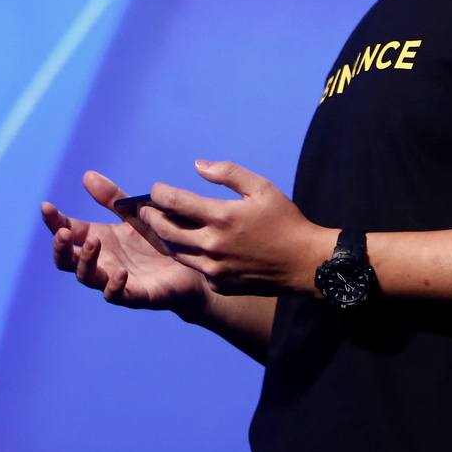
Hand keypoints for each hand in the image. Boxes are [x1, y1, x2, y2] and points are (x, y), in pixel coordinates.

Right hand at [41, 170, 210, 313]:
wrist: (193, 264)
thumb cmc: (159, 240)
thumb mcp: (135, 214)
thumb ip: (112, 199)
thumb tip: (86, 175)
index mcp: (99, 238)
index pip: (67, 230)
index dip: (54, 221)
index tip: (46, 206)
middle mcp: (102, 261)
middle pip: (67, 260)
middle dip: (60, 247)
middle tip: (63, 232)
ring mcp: (115, 280)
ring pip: (87, 277)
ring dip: (85, 261)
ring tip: (93, 242)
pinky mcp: (136, 295)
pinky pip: (117, 296)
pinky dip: (114, 286)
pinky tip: (120, 272)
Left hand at [141, 160, 334, 296]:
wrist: (305, 263)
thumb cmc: (284, 221)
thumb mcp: (261, 187)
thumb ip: (227, 173)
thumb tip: (197, 166)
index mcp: (221, 217)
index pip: (175, 202)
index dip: (159, 193)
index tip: (156, 189)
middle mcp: (213, 245)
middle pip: (166, 231)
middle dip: (152, 218)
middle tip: (146, 210)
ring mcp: (215, 269)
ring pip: (176, 253)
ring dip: (165, 238)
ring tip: (162, 226)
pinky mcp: (220, 285)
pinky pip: (195, 268)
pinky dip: (189, 256)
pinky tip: (189, 246)